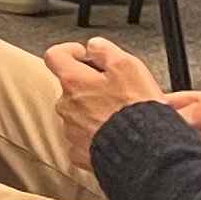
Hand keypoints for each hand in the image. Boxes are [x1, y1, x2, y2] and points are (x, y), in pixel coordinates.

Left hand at [44, 36, 164, 177]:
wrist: (145, 154)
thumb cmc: (137, 111)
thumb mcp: (127, 66)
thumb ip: (104, 50)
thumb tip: (94, 45)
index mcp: (74, 82)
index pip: (55, 56)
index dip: (70, 51)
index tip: (84, 54)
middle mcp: (66, 106)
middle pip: (72, 88)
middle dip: (92, 86)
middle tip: (118, 91)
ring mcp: (72, 132)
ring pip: (80, 114)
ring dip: (97, 111)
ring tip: (123, 116)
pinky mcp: (81, 154)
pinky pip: (86, 139)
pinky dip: (99, 134)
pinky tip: (117, 134)